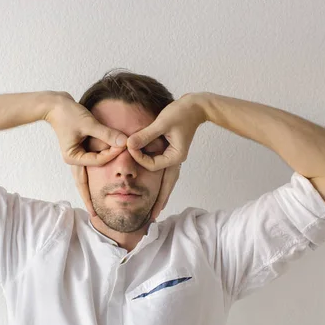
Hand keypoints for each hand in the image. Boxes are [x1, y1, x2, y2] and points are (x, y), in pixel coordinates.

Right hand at [45, 92, 127, 217]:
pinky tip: (97, 185)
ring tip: (95, 208)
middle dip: (89, 200)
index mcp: (73, 156)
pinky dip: (93, 177)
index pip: (97, 161)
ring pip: (84, 179)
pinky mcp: (79, 152)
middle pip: (82, 184)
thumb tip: (124, 142)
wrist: (55, 105)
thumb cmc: (69, 113)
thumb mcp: (88, 122)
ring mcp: (76, 157)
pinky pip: (88, 168)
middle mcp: (73, 159)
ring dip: (89, 192)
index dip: (111, 155)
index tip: (124, 148)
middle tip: (96, 216)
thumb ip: (107, 134)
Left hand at [125, 93, 207, 220]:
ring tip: (156, 209)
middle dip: (160, 200)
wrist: (195, 106)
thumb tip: (129, 144)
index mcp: (176, 156)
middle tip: (152, 218)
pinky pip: (166, 173)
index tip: (129, 147)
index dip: (139, 159)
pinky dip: (162, 183)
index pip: (153, 165)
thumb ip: (145, 135)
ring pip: (168, 181)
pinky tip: (157, 189)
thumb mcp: (161, 123)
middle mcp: (177, 160)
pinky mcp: (173, 153)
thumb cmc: (180, 113)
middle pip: (167, 185)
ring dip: (162, 195)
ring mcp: (176, 158)